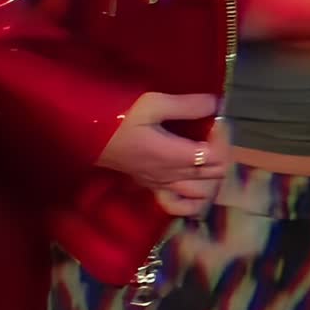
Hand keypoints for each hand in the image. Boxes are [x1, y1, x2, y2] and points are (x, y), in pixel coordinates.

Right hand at [99, 92, 229, 217]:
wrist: (86, 136)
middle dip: (220, 153)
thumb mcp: (151, 104)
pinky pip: (179, 205)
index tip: (216, 120)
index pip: (216, 157)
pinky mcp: (152, 188)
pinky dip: (192, 200)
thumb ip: (186, 106)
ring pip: (200, 192)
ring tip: (207, 152)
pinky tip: (194, 184)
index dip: (223, 139)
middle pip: (213, 175)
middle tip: (212, 131)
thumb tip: (217, 104)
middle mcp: (172, 176)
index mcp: (174, 156)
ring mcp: (162, 185)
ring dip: (211, 175)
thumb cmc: (118, 117)